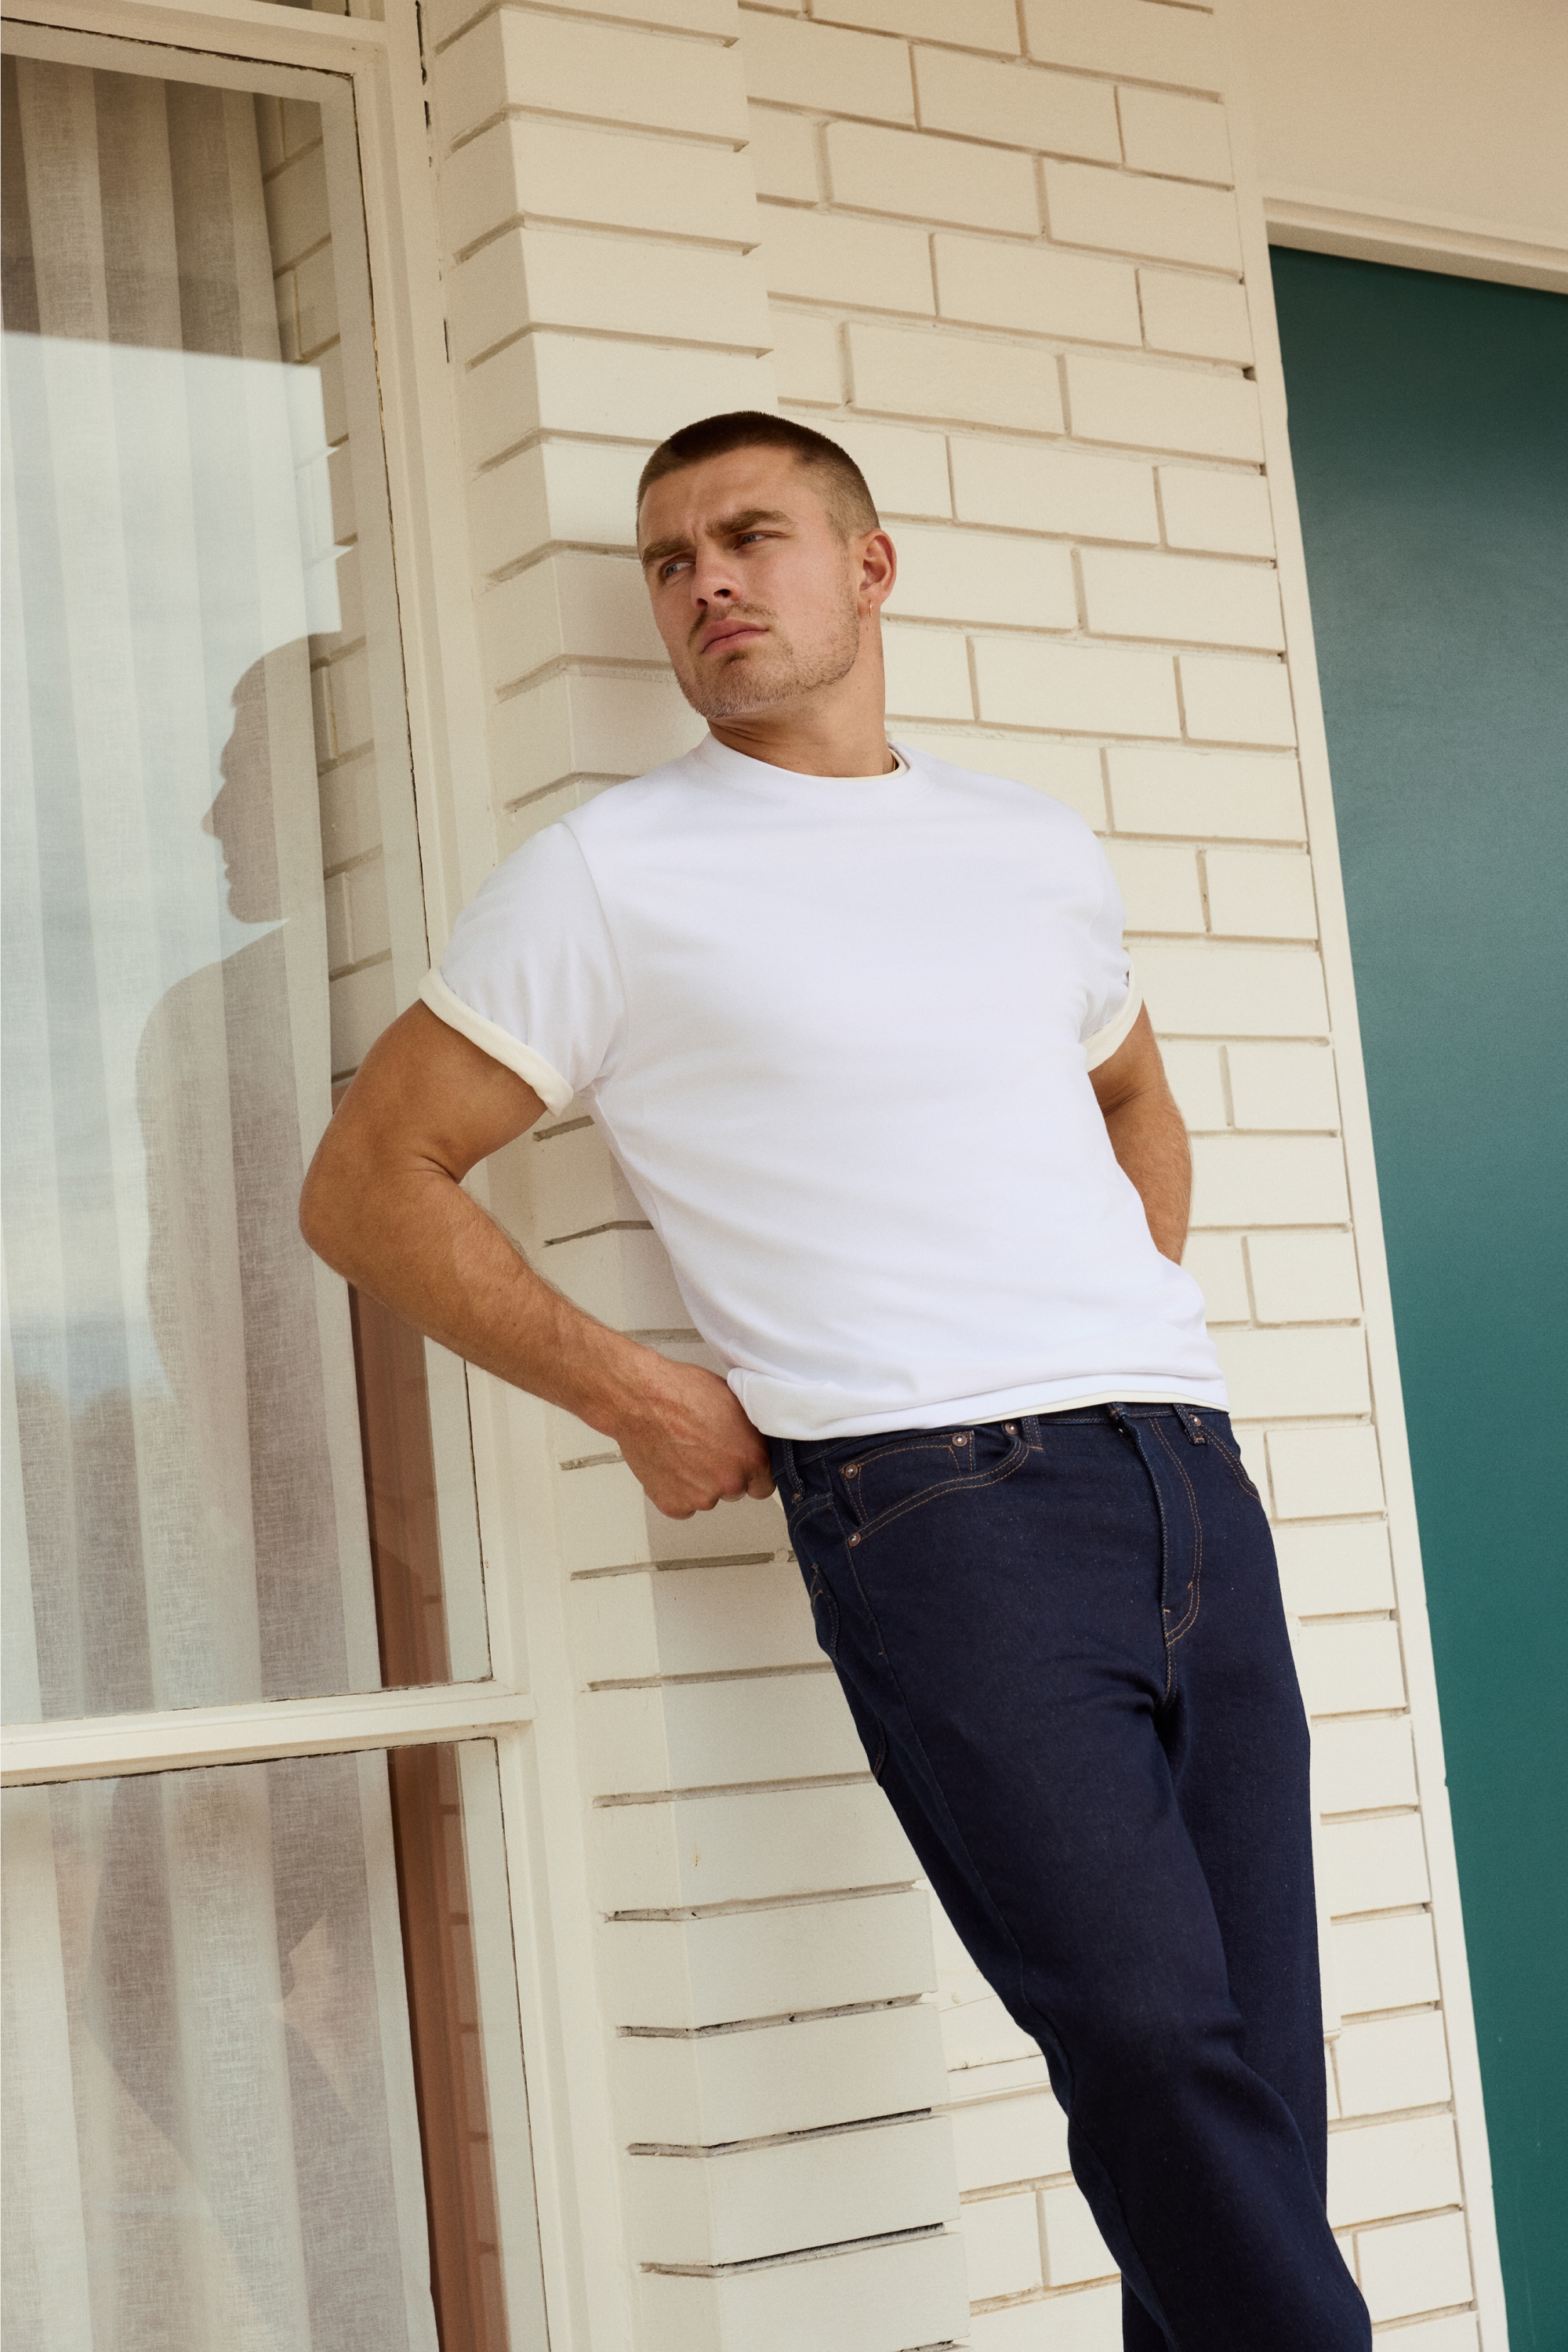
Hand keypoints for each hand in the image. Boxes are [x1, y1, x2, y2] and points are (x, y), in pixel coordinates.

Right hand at [612, 1356, 774, 1519]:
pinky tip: (669, 1463)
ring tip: (682, 1451)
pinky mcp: (673, 1504)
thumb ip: (748, 1434)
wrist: (640, 1398)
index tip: (740, 1467)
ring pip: (706, 1497)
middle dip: (723, 1474)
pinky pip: (681, 1504)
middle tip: (704, 1449)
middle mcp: (729, 1482)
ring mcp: (700, 1497)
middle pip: (734, 1490)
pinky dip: (675, 1489)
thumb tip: (751, 1442)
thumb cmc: (681, 1393)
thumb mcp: (733, 1402)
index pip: (764, 1485)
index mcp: (752, 1459)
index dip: (750, 1474)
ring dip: (698, 1482)